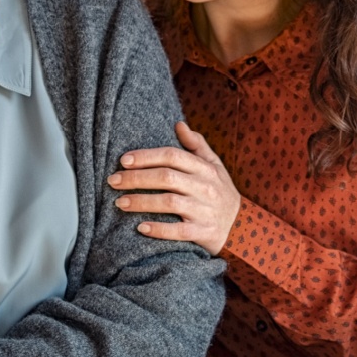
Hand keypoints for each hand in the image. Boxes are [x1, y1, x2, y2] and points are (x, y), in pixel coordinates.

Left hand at [109, 121, 240, 255]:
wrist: (243, 228)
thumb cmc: (221, 192)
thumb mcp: (215, 166)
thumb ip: (197, 145)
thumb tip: (179, 124)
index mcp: (205, 168)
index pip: (172, 156)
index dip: (146, 156)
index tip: (123, 160)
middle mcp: (205, 187)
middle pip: (166, 177)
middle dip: (136, 178)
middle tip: (113, 181)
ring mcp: (204, 211)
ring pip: (169, 203)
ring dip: (142, 202)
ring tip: (120, 203)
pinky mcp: (203, 233)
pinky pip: (178, 232)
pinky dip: (159, 230)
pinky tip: (140, 227)